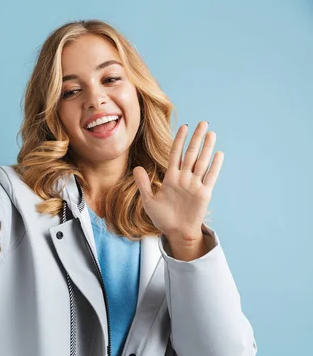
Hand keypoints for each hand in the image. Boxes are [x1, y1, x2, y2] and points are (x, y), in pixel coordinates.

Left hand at [133, 121, 223, 244]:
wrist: (176, 232)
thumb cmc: (162, 218)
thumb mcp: (149, 200)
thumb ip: (144, 184)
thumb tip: (136, 168)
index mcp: (171, 178)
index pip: (175, 154)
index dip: (179, 140)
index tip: (184, 127)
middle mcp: (184, 178)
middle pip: (191, 154)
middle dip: (196, 138)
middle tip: (203, 122)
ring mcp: (195, 185)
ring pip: (202, 162)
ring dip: (207, 148)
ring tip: (211, 133)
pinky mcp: (204, 193)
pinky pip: (210, 177)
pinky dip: (215, 166)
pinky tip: (218, 153)